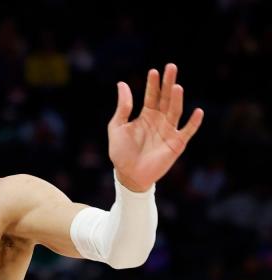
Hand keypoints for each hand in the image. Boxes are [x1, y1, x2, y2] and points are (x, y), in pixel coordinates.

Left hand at [108, 63, 204, 191]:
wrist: (128, 175)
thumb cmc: (121, 152)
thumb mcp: (117, 127)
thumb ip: (123, 107)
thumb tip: (122, 84)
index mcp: (146, 116)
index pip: (152, 96)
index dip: (153, 84)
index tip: (154, 71)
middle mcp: (160, 120)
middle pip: (165, 98)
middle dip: (168, 84)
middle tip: (171, 67)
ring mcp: (169, 131)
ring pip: (175, 111)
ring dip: (176, 99)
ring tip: (176, 87)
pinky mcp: (176, 144)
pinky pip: (187, 131)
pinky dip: (193, 123)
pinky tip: (197, 112)